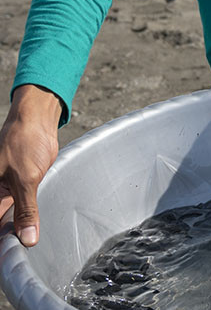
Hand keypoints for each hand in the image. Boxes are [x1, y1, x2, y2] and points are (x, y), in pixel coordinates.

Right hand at [0, 85, 60, 246]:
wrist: (37, 122)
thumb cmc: (24, 142)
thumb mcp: (26, 179)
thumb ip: (26, 210)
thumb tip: (27, 239)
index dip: (4, 242)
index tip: (11, 258)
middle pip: (1, 223)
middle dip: (11, 236)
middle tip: (24, 251)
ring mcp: (7, 192)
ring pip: (11, 218)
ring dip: (21, 229)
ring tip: (31, 243)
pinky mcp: (21, 187)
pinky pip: (23, 208)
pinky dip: (28, 218)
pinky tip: (35, 228)